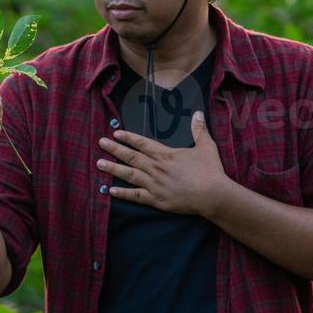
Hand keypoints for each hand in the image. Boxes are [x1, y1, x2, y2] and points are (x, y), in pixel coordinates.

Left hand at [96, 109, 232, 216]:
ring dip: (113, 168)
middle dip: (114, 149)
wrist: (212, 195)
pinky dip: (122, 193)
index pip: (142, 143)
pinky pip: (135, 196)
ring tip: (99, 163)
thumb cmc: (210, 171)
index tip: (116, 133)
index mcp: (165, 155)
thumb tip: (198, 113)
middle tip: (100, 143)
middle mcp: (156, 168)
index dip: (128, 137)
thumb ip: (199, 130)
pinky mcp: (156, 200)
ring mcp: (154, 185)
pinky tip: (110, 190)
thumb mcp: (206, 147)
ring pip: (129, 175)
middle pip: (131, 157)